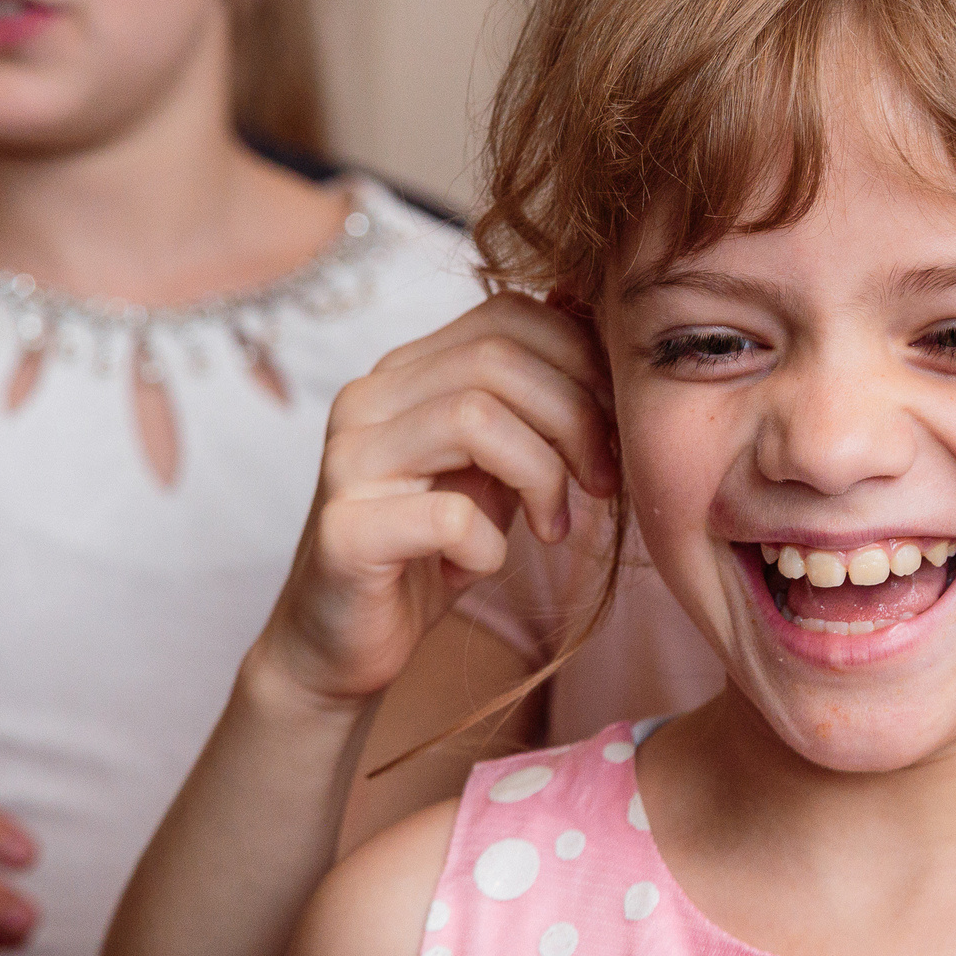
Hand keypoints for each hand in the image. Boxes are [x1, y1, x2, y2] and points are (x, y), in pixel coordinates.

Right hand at [264, 293, 617, 704]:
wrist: (339, 642)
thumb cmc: (431, 548)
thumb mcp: (494, 463)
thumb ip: (529, 404)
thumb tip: (600, 332)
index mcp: (404, 372)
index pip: (506, 313)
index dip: (581, 358)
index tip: (616, 423)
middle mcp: (366, 400)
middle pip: (497, 358)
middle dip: (576, 416)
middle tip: (603, 480)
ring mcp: (348, 462)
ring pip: (474, 417)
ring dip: (542, 474)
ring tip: (552, 526)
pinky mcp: (344, 532)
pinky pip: (449, 516)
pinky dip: (490, 545)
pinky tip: (482, 566)